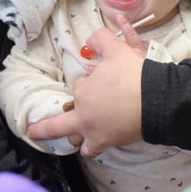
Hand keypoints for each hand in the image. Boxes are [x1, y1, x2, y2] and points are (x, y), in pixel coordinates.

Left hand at [27, 18, 146, 154]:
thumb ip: (100, 40)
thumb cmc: (135, 75)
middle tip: (33, 131)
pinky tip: (91, 146)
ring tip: (73, 136)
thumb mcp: (117, 48)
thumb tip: (91, 41)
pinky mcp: (107, 143)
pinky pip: (92, 151)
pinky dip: (91, 148)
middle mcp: (83, 115)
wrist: (157, 100)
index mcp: (83, 91)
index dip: (89, 81)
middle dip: (43, 129)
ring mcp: (94, 132)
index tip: (100, 78)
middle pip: (57, 124)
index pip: (80, 86)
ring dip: (73, 136)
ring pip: (75, 138)